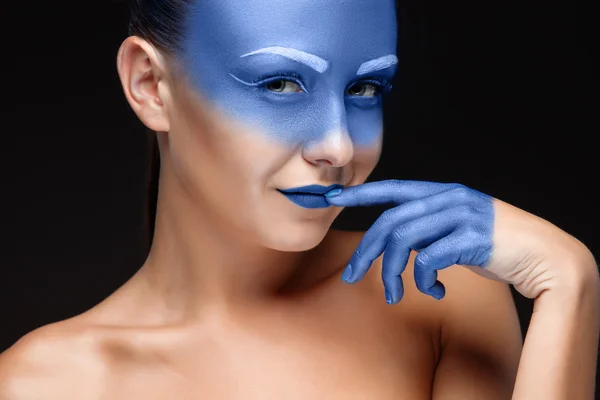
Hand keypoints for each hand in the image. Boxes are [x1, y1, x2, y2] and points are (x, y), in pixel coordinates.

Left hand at [324, 180, 595, 303]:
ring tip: (392, 295)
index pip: (393, 188)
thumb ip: (429, 230)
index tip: (333, 198)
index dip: (361, 193)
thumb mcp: (457, 231)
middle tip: (351, 276)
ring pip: (404, 241)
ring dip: (391, 273)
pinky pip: (429, 260)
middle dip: (366, 251)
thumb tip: (399, 246)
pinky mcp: (471, 238)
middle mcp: (449, 198)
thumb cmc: (497, 247)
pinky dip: (424, 280)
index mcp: (443, 192)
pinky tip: (434, 291)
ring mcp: (461, 216)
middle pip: (390, 221)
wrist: (545, 257)